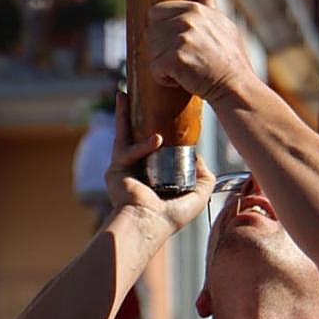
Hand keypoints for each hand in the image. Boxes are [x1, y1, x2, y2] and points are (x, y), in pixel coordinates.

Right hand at [104, 92, 214, 237]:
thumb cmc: (171, 216)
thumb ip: (204, 176)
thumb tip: (200, 158)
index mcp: (153, 173)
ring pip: (123, 134)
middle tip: (134, 93)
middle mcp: (136, 168)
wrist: (149, 225)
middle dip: (134, 113)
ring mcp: (123, 168)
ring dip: (123, 114)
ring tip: (124, 95)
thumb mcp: (197, 195)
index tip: (169, 111)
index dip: (160, 129)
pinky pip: (128, 150)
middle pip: (135, 133)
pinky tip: (155, 140)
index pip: (155, 146)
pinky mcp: (114, 169)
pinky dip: (142, 145)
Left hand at [146, 0, 253, 102]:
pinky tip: (182, 80)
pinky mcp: (175, 59)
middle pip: (151, 33)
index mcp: (194, 8)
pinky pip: (155, 69)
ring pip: (151, 52)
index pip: (156, 13)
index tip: (180, 46)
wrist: (237, 87)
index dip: (163, 32)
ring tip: (187, 70)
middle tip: (186, 61)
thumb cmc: (230, 58)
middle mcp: (187, 20)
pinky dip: (164, 79)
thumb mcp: (222, 23)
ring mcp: (181, 39)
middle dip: (162, 50)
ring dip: (163, 65)